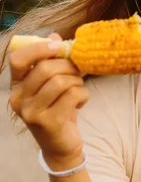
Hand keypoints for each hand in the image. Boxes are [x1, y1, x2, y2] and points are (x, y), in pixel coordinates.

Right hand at [8, 33, 88, 164]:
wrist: (60, 146)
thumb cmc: (57, 109)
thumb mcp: (52, 85)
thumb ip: (51, 60)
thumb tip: (54, 34)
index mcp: (16, 86)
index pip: (18, 59)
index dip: (39, 48)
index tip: (59, 46)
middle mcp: (18, 99)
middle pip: (45, 68)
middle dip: (68, 66)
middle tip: (78, 72)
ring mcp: (31, 112)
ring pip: (61, 81)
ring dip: (77, 81)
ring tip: (79, 89)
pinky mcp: (48, 123)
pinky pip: (73, 95)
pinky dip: (83, 94)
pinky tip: (81, 102)